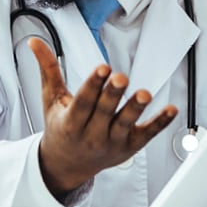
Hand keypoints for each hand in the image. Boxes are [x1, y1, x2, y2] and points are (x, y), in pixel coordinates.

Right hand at [30, 38, 177, 197]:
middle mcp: (91, 135)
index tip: (102, 68)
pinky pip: (147, 135)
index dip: (93, 85)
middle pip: (104, 112)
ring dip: (135, 109)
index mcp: (70, 123)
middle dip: (113, 94)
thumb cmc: (60, 127)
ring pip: (125, 124)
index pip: (82, 102)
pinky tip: (171, 110)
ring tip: (144, 94)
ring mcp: (112, 142)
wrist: (68, 164)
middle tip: (121, 77)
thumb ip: (48, 70)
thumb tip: (35, 42)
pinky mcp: (130, 147)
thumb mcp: (51, 100)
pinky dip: (160, 123)